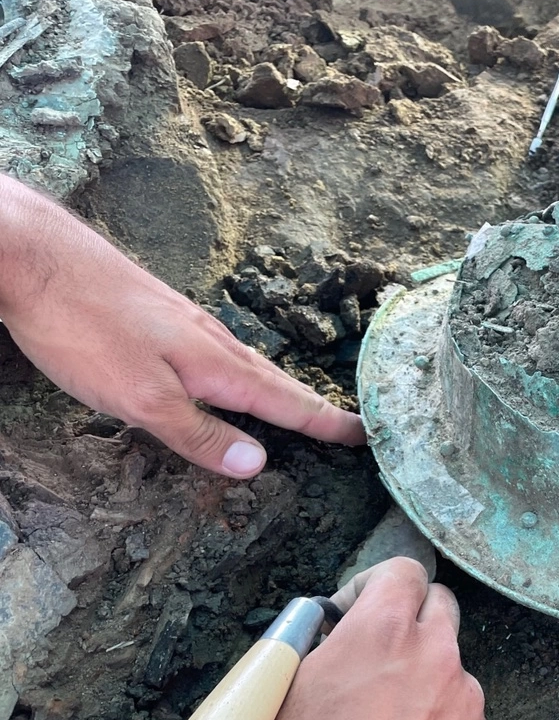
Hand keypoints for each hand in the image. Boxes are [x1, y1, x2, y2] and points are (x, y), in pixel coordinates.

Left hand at [0, 177, 363, 477]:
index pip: (285, 403)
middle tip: (347, 424)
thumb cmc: (84, 327)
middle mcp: (212, 340)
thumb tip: (257, 464)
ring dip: (280, 389)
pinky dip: (243, 372)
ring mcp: (187, 324)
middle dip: (312, 407)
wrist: (33, 255)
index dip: (325, 423)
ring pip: (247, 365)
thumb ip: (198, 433)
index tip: (363, 435)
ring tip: (299, 406)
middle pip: (275, 382)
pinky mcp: (162, 315)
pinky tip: (229, 373)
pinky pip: (220, 352)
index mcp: (215, 365)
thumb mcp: (140, 398)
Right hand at [203, 558, 489, 719]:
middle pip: (438, 607)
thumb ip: (320, 642)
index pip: (403, 571)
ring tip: (381, 719)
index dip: (376, 586)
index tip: (356, 610)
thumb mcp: (281, 687)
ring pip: (450, 663)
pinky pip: (461, 711)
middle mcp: (435, 656)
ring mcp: (463, 700)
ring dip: (423, 673)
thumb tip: (332, 628)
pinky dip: (438, 719)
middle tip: (374, 653)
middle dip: (408, 620)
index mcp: (384, 631)